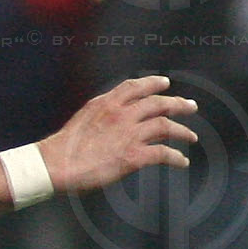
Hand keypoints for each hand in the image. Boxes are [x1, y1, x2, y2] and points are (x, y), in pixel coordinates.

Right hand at [39, 75, 197, 192]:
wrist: (56, 164)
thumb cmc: (63, 147)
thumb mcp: (82, 118)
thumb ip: (102, 113)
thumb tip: (112, 117)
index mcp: (106, 104)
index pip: (135, 86)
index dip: (153, 83)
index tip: (164, 83)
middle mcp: (121, 115)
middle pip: (158, 104)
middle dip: (178, 104)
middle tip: (190, 106)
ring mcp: (129, 134)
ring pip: (166, 127)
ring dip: (182, 132)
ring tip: (191, 136)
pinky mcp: (133, 156)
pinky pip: (163, 154)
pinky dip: (176, 157)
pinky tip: (181, 161)